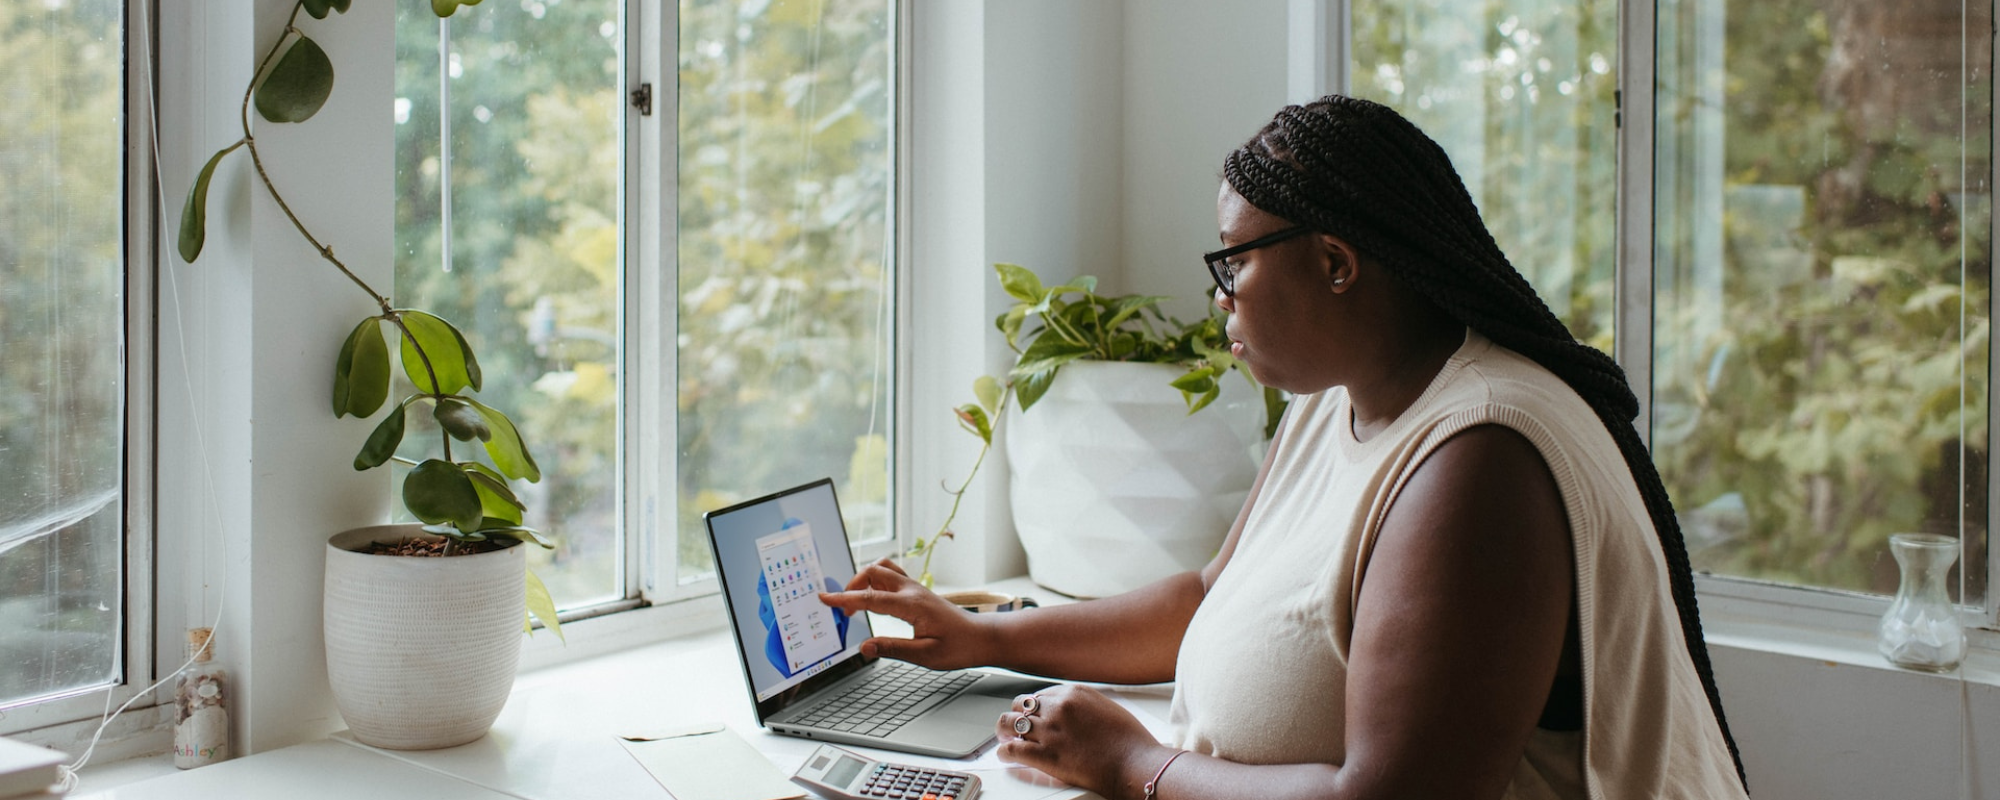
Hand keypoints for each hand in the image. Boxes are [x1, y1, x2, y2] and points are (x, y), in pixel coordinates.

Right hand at [817, 558, 994, 669]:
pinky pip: (891, 575)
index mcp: (912, 605)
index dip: (844, 599)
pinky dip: (875, 581)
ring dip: (863, 580)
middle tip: (844, 611)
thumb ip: (892, 649)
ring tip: (857, 602)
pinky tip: (873, 598)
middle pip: (873, 572)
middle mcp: (912, 591)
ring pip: (882, 568)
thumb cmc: (958, 647)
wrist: (981, 638)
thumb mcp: (925, 656)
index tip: (825, 598)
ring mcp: (915, 588)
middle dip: (851, 587)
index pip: (870, 599)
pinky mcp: (918, 591)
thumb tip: (864, 647)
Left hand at [996, 684, 1170, 796]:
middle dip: (1017, 715)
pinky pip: (1012, 749)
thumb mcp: (1107, 707)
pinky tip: (1005, 754)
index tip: (1032, 715)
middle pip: (1020, 705)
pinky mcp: (1045, 755)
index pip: (1040, 694)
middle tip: (1016, 725)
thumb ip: (1084, 705)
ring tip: (1004, 737)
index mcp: (1073, 693)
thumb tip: (1072, 710)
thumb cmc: (1129, 740)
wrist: (1134, 763)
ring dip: (1004, 730)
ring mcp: (1050, 731)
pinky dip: (1004, 752)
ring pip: (1009, 723)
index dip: (1033, 707)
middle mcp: (1058, 708)